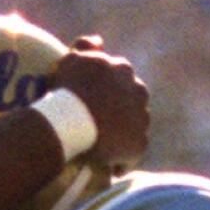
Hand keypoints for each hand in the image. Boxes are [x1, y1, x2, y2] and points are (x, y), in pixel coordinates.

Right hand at [50, 37, 149, 170]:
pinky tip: (109, 167)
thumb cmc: (67, 90)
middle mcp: (138, 91)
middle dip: (119, 115)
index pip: (120, 82)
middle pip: (131, 105)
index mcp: (123, 70)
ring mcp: (141, 119)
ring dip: (121, 138)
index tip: (93, 108)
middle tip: (97, 129)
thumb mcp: (71, 60)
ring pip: (133, 130)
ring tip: (103, 150)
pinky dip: (122, 161)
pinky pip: (131, 155)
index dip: (106, 96)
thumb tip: (99, 41)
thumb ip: (84, 46)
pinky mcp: (138, 144)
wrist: (70, 121)